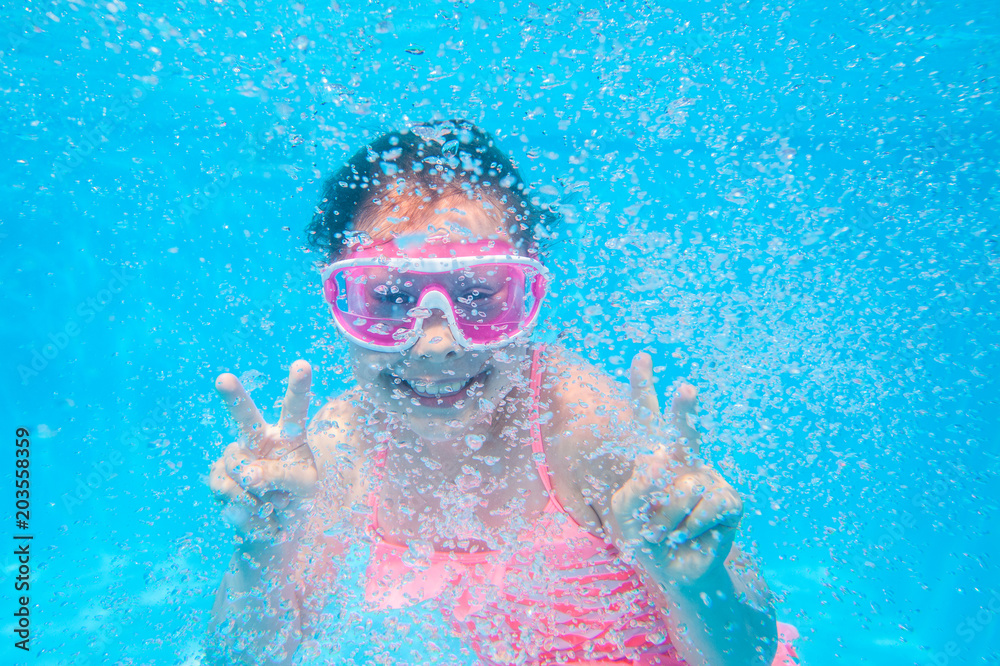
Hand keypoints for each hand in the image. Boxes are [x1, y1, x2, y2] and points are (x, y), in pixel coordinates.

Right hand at [208, 360, 317, 540]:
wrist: (275, 525)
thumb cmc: (297, 496)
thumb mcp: (302, 486)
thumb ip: (280, 475)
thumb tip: (247, 473)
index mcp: (289, 435)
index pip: (295, 408)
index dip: (298, 387)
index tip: (302, 365)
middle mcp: (259, 439)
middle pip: (245, 417)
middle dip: (233, 397)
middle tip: (223, 379)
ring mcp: (236, 457)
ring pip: (239, 466)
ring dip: (258, 492)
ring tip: (271, 502)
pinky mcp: (218, 477)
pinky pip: (227, 489)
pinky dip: (245, 508)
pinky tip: (254, 510)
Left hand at [611, 354, 742, 585]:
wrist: (676, 573)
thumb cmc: (646, 537)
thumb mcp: (625, 510)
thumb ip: (636, 483)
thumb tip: (664, 458)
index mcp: (655, 457)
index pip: (646, 418)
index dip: (643, 387)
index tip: (641, 356)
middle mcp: (685, 461)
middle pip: (684, 428)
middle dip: (684, 409)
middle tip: (687, 388)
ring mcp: (709, 477)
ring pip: (685, 485)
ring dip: (667, 516)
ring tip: (666, 532)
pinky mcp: (730, 499)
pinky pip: (707, 504)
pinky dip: (690, 526)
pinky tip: (689, 535)